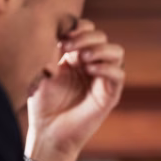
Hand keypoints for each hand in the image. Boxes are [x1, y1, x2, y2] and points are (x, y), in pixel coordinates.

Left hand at [25, 20, 124, 160]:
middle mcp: (92, 65)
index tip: (61, 35)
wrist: (48, 133)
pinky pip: (119, 75)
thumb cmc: (42, 105)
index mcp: (76, 57)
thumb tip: (59, 30)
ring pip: (116, 51)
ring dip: (100, 50)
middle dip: (86, 37)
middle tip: (68, 46)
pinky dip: (107, 68)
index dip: (78, 27)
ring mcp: (103, 80)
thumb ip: (52, 50)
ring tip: (82, 58)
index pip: (87, 30)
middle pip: (102, 37)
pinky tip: (90, 70)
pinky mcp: (110, 96)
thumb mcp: (43, 72)